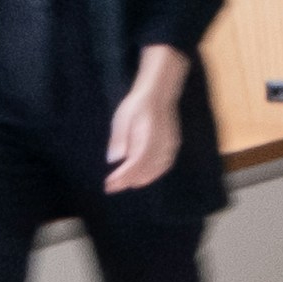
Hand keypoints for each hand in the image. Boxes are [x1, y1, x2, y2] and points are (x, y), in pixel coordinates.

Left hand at [104, 58, 184, 192]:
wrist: (158, 95)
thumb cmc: (137, 106)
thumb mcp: (122, 118)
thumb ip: (119, 138)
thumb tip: (113, 160)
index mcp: (148, 135)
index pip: (136, 162)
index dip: (123, 176)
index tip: (109, 184)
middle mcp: (162, 142)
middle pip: (146, 169)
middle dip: (128, 180)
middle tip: (112, 187)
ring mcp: (170, 145)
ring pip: (157, 169)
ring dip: (140, 179)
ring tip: (124, 184)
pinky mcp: (173, 145)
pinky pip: (165, 165)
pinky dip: (153, 174)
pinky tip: (142, 177)